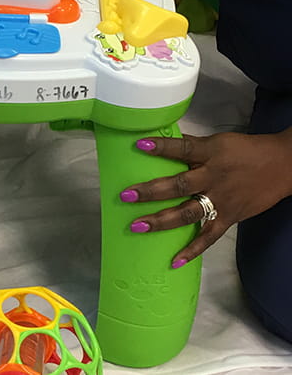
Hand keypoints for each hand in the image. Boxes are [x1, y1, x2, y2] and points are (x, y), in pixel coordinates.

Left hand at [121, 130, 291, 265]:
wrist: (283, 166)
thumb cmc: (244, 151)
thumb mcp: (218, 142)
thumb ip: (191, 145)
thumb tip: (160, 141)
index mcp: (210, 155)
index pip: (182, 149)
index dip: (162, 147)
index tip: (140, 145)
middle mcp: (213, 178)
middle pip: (179, 186)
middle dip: (151, 191)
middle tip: (125, 196)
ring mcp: (221, 201)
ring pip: (188, 213)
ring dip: (161, 221)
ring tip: (137, 226)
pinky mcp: (230, 218)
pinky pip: (209, 237)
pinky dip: (193, 250)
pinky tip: (174, 261)